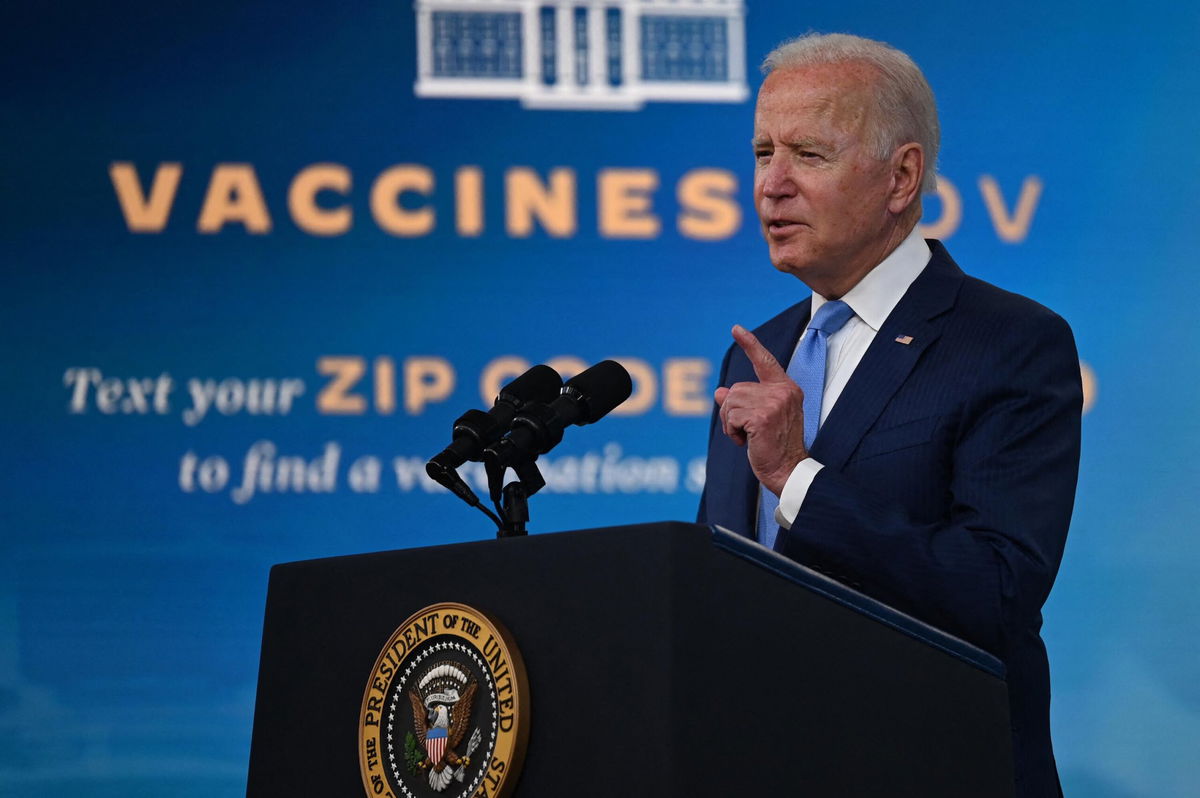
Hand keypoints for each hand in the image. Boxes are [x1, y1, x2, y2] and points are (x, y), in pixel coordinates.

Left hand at [715, 324, 808, 495]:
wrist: (788, 470)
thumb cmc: (774, 447)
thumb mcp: (758, 419)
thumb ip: (743, 402)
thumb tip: (719, 392)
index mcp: (786, 389)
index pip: (765, 361)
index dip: (749, 344)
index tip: (736, 329)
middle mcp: (782, 391)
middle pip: (736, 389)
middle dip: (732, 412)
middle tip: (747, 432)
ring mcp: (773, 403)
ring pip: (731, 402)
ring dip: (731, 423)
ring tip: (748, 437)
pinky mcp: (762, 416)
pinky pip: (731, 416)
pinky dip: (731, 431)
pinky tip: (746, 442)